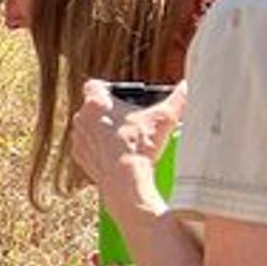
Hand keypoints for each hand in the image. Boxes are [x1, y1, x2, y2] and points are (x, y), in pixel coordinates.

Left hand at [70, 80, 184, 206]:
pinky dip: (101, 147)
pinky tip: (117, 151)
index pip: (95, 85)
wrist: (125, 180)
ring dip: (103, 129)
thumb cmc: (140, 147)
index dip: (108, 89)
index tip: (121, 98)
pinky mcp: (80, 155)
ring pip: (90, 127)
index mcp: (95, 103)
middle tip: (129, 119)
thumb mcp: (164, 118)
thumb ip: (177, 98)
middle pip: (94, 107)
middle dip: (110, 111)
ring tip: (125, 136)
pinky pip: (90, 146)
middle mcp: (81, 118)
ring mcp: (78, 138)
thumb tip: (188, 86)